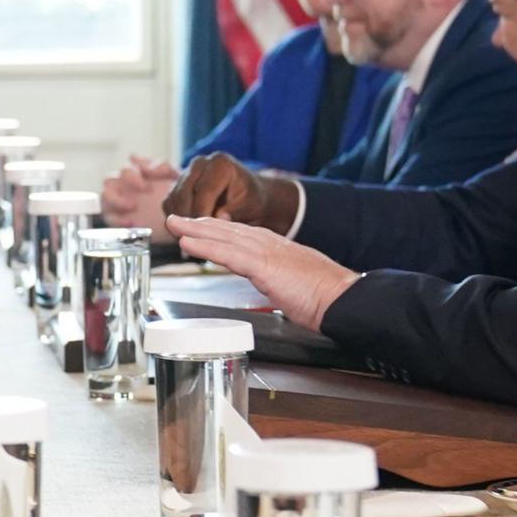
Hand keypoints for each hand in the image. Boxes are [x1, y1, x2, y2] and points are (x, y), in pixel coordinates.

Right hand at [100, 156, 180, 228]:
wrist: (177, 220)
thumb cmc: (174, 196)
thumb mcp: (174, 179)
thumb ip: (164, 168)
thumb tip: (151, 168)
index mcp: (136, 174)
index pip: (130, 164)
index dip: (137, 168)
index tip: (148, 175)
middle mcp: (124, 186)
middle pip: (112, 177)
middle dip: (128, 180)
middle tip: (144, 188)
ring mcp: (119, 202)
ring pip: (105, 195)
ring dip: (116, 199)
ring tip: (132, 206)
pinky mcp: (118, 219)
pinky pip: (110, 217)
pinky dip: (118, 219)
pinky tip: (131, 223)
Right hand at [165, 153, 299, 230]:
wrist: (248, 195)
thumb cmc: (252, 200)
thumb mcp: (250, 206)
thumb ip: (234, 211)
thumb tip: (218, 217)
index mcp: (220, 164)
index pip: (204, 191)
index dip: (202, 215)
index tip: (205, 235)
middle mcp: (200, 164)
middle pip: (184, 195)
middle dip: (190, 221)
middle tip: (197, 242)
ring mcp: (186, 173)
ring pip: (173, 201)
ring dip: (180, 222)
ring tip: (193, 240)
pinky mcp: (177, 186)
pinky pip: (169, 205)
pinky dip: (176, 220)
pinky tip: (189, 232)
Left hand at [167, 214, 360, 326]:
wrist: (343, 298)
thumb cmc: (325, 297)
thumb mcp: (296, 284)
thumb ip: (280, 282)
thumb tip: (274, 289)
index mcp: (277, 248)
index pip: (240, 234)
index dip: (216, 230)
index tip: (198, 227)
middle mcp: (269, 244)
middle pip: (226, 229)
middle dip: (199, 223)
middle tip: (176, 219)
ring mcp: (266, 252)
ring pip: (223, 236)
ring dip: (195, 229)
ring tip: (174, 224)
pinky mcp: (264, 265)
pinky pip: (227, 254)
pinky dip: (205, 246)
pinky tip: (188, 243)